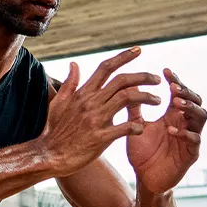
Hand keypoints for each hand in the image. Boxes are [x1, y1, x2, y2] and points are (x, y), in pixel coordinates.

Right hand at [38, 47, 160, 177]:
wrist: (48, 156)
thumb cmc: (53, 131)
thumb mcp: (58, 103)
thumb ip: (70, 83)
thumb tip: (74, 64)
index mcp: (82, 93)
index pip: (106, 68)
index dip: (124, 56)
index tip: (139, 50)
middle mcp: (91, 102)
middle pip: (122, 81)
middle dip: (143, 76)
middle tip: (157, 79)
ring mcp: (96, 119)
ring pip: (127, 99)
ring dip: (146, 97)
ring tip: (158, 100)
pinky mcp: (100, 138)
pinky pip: (124, 128)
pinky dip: (136, 126)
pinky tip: (141, 128)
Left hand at [127, 68, 205, 192]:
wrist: (144, 178)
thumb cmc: (142, 153)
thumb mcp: (135, 126)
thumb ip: (134, 107)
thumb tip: (130, 83)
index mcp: (173, 115)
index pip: (179, 93)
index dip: (175, 81)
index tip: (165, 71)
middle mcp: (185, 123)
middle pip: (195, 101)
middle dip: (186, 92)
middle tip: (173, 87)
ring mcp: (190, 138)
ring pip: (201, 117)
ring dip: (190, 108)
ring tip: (176, 104)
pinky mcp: (191, 154)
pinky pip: (195, 140)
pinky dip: (185, 133)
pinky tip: (172, 130)